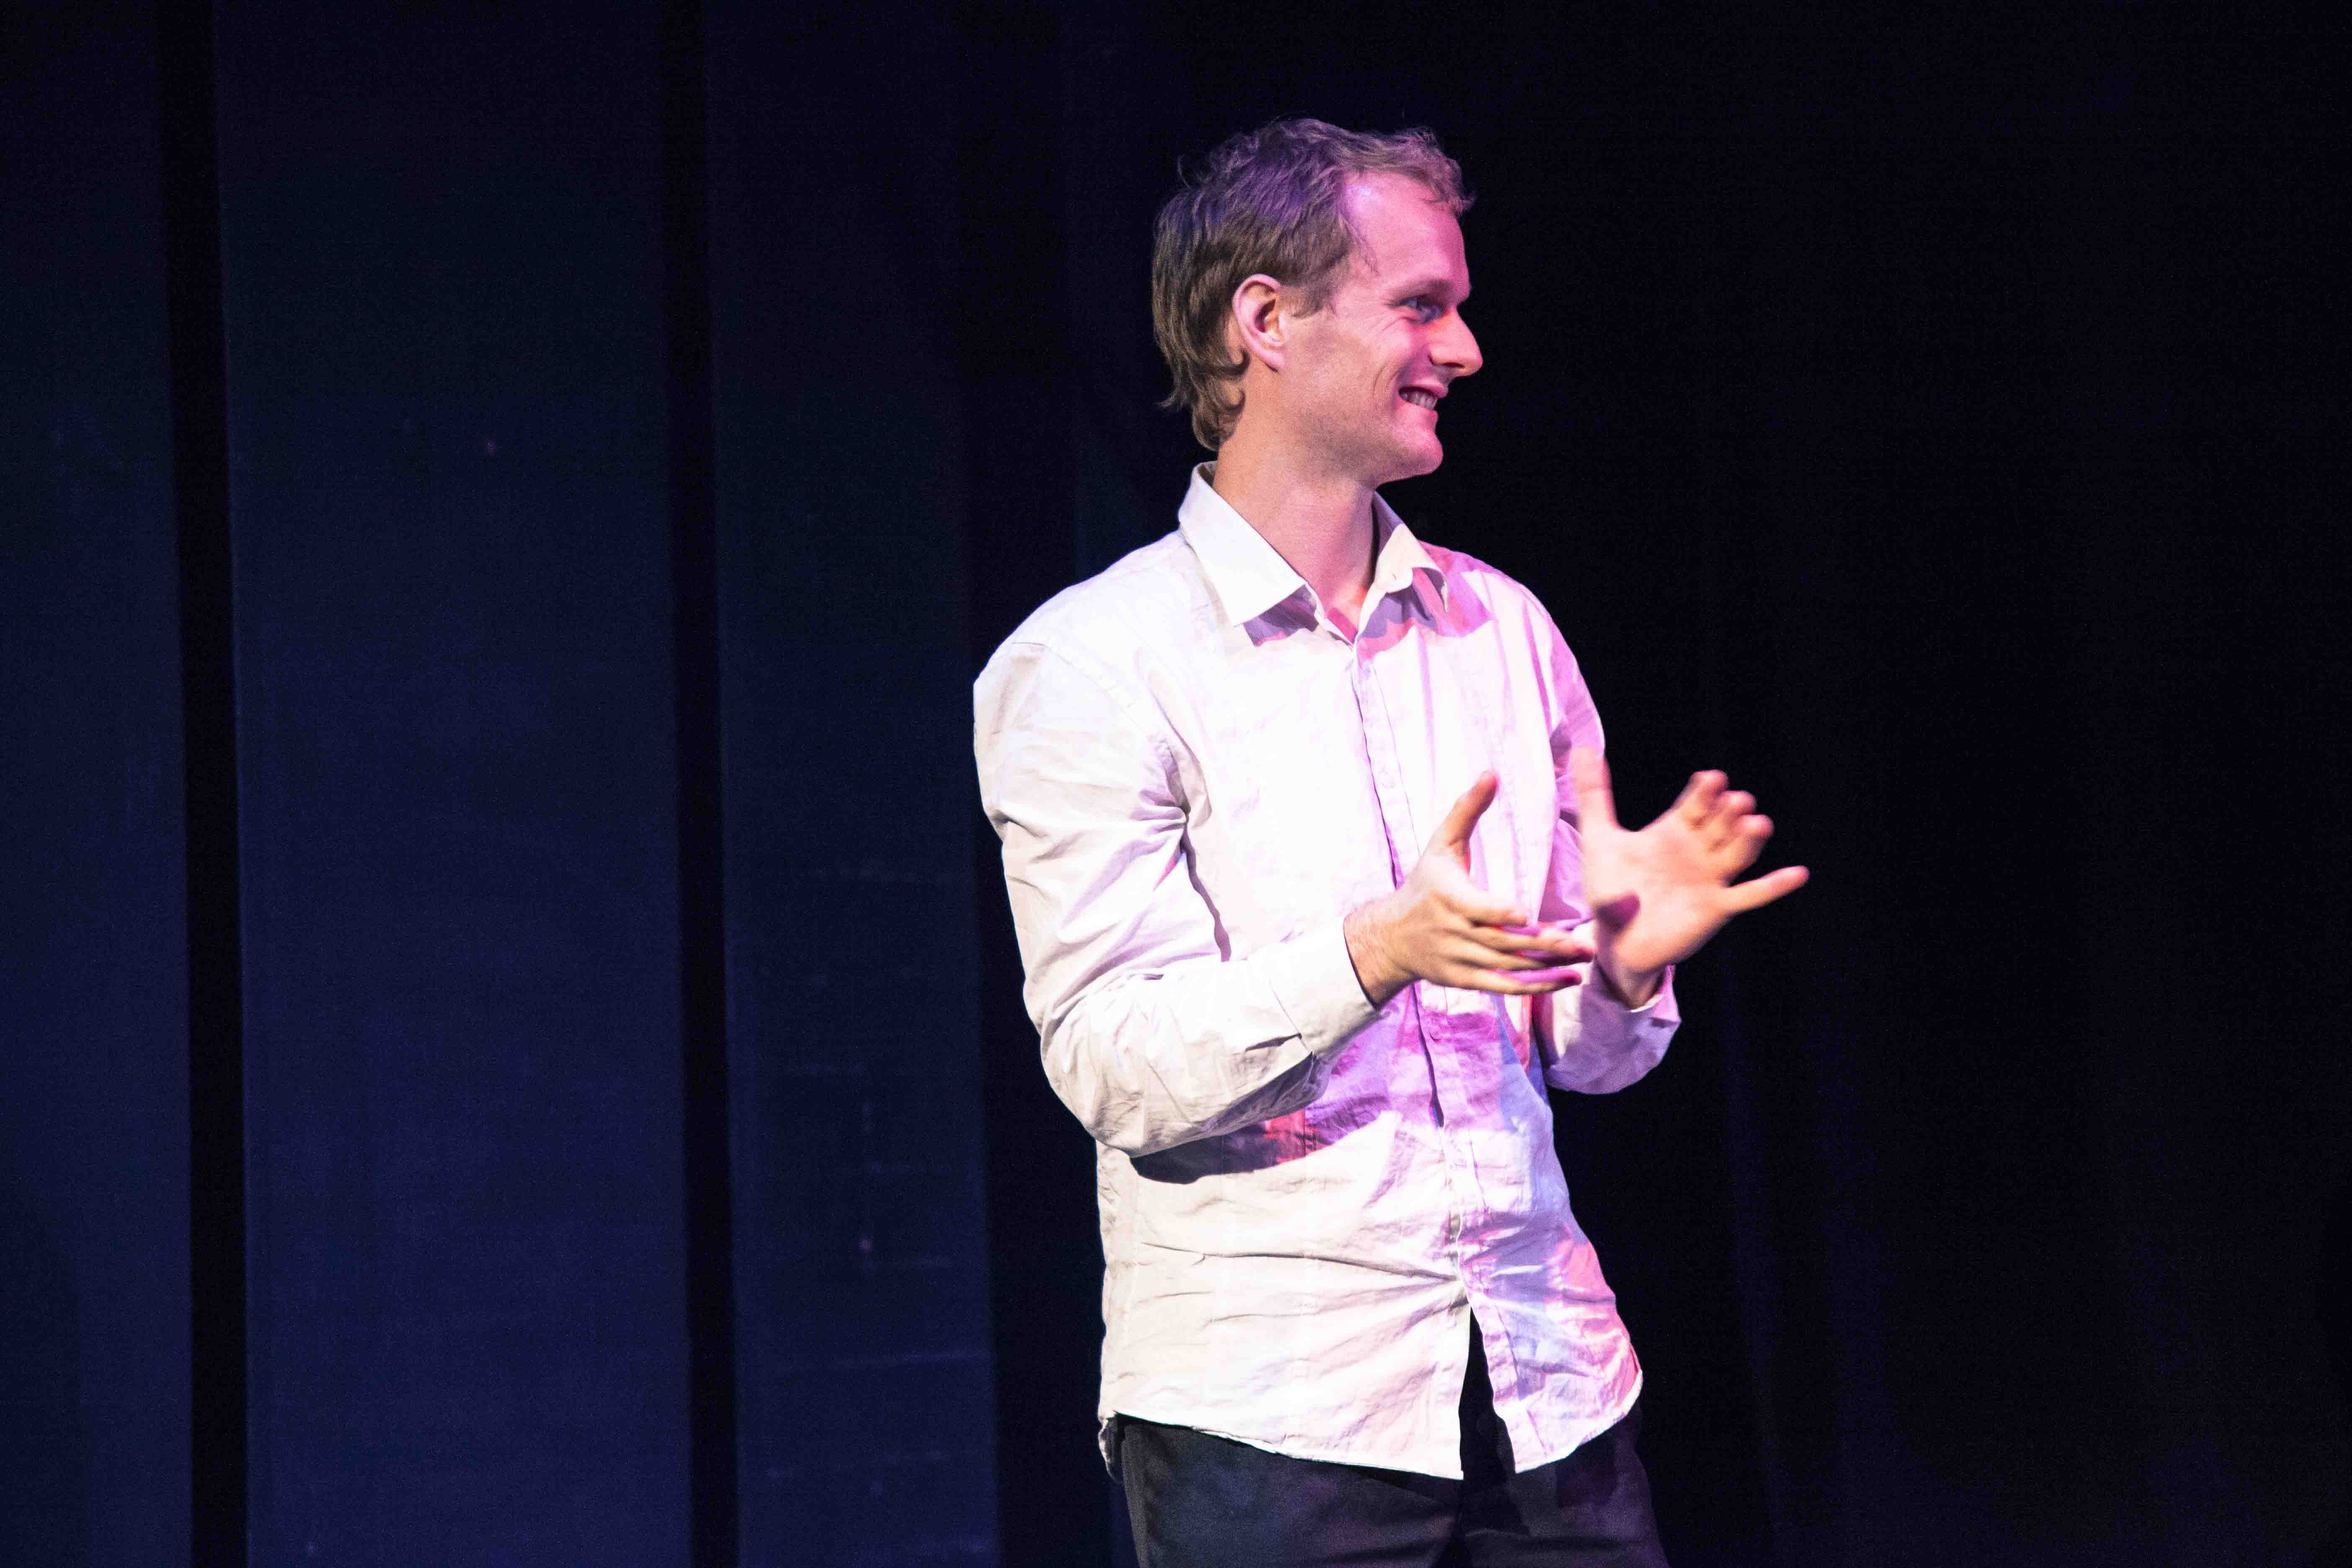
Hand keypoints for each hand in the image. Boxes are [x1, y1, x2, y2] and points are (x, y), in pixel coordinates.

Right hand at [1344, 771, 1594, 1007]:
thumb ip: (1467, 810)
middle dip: (1543, 944)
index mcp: (1448, 897)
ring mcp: (1460, 960)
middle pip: (1502, 941)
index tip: (1525, 915)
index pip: (1476, 909)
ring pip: (1508, 966)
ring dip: (1548, 966)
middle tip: (1581, 943)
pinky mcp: (1467, 980)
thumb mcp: (1440, 844)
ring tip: (1584, 959)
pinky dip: (1536, 987)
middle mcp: (1454, 932)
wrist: (1391, 937)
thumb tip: (1491, 773)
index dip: (1499, 914)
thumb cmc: (1424, 884)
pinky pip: (1504, 987)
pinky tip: (1567, 979)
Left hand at [1569, 748, 1808, 1005]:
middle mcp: (1697, 850)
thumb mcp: (1598, 838)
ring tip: (1759, 822)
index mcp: (1673, 831)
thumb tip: (1581, 749)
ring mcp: (1710, 878)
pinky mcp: (1716, 907)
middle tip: (1737, 799)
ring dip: (1750, 838)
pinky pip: (1750, 895)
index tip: (1711, 779)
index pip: (1695, 804)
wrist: (1614, 940)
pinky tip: (1797, 873)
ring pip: (1738, 853)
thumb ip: (1593, 795)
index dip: (1705, 792)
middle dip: (1729, 811)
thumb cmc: (1608, 888)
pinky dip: (1774, 886)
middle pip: (1721, 824)